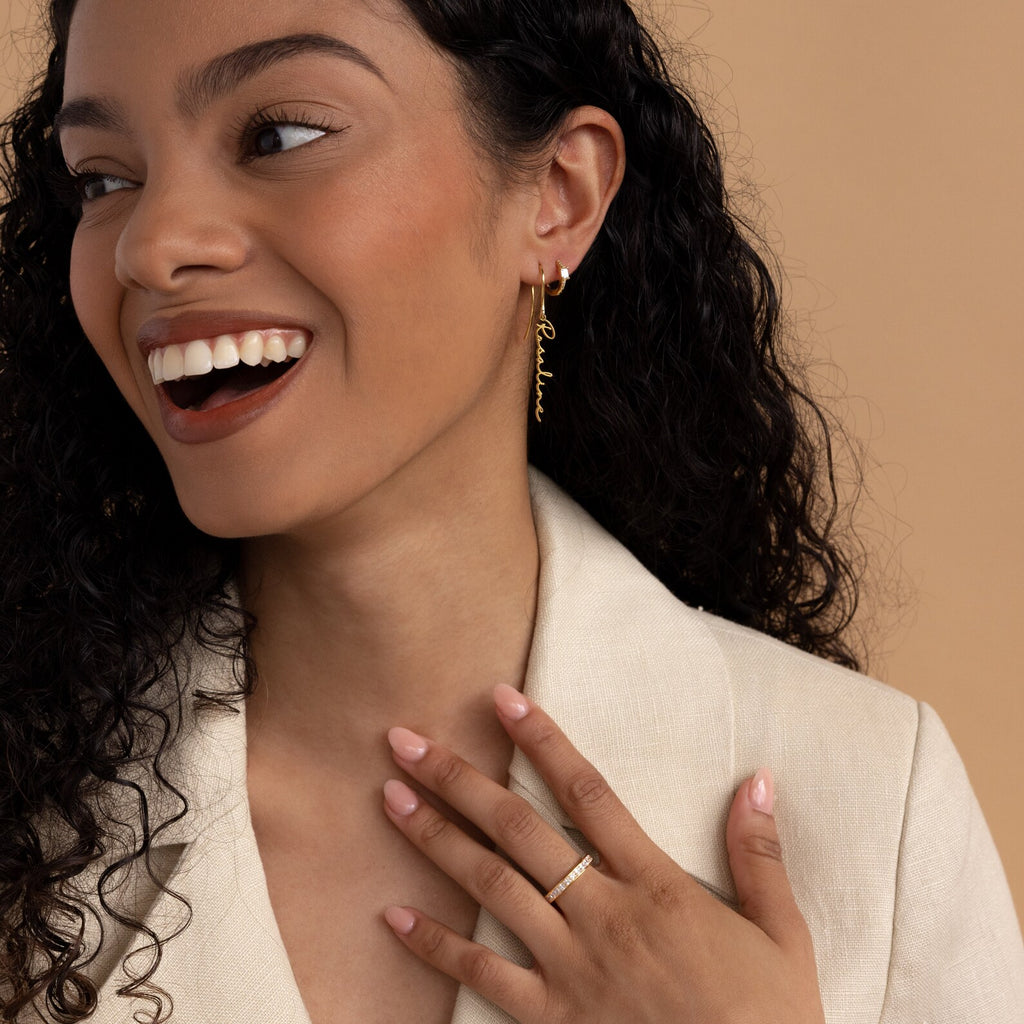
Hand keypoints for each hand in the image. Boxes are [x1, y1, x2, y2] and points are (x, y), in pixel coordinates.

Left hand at [381, 683, 824, 1023]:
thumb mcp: (783, 932)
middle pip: (518, 829)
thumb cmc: (769, 1018)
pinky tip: (394, 917)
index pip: (587, 791)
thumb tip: (759, 779)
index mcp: (656, 884)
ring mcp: (572, 966)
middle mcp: (603, 914)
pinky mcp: (554, 1018)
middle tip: (406, 740)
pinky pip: (485, 977)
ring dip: (436, 840)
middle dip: (458, 779)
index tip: (502, 699)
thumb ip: (760, 853)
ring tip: (390, 798)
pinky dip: (438, 945)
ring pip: (492, 886)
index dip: (542, 740)